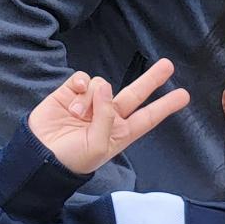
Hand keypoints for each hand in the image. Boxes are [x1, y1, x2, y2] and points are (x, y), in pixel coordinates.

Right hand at [27, 59, 188, 174]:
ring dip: (91, 96)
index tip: (183, 95)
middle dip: (151, 79)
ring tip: (78, 115)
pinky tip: (72, 99)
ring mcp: (90, 102)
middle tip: (168, 65)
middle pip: (135, 93)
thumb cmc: (72, 158)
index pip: (148, 118)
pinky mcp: (71, 92)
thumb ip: (105, 116)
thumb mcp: (96, 145)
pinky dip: (79, 85)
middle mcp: (108, 115)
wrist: (40, 154)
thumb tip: (104, 85)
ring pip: (102, 84)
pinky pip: (83, 78)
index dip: (165, 106)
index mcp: (120, 133)